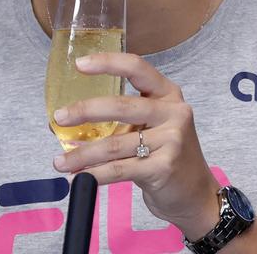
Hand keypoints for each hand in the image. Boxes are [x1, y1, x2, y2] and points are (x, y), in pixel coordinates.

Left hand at [52, 52, 221, 237]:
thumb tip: (74, 121)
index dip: (108, 63)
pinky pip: (119, 169)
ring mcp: (171, 140)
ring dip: (82, 154)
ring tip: (60, 162)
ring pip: (114, 144)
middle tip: (59, 117)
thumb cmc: (168, 155)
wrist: (196, 194)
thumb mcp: (155, 127)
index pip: (137, 68)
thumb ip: (125, 120)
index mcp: (169, 94)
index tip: (80, 64)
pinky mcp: (163, 167)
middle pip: (121, 106)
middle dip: (84, 111)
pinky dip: (94, 175)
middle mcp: (174, 113)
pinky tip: (79, 179)